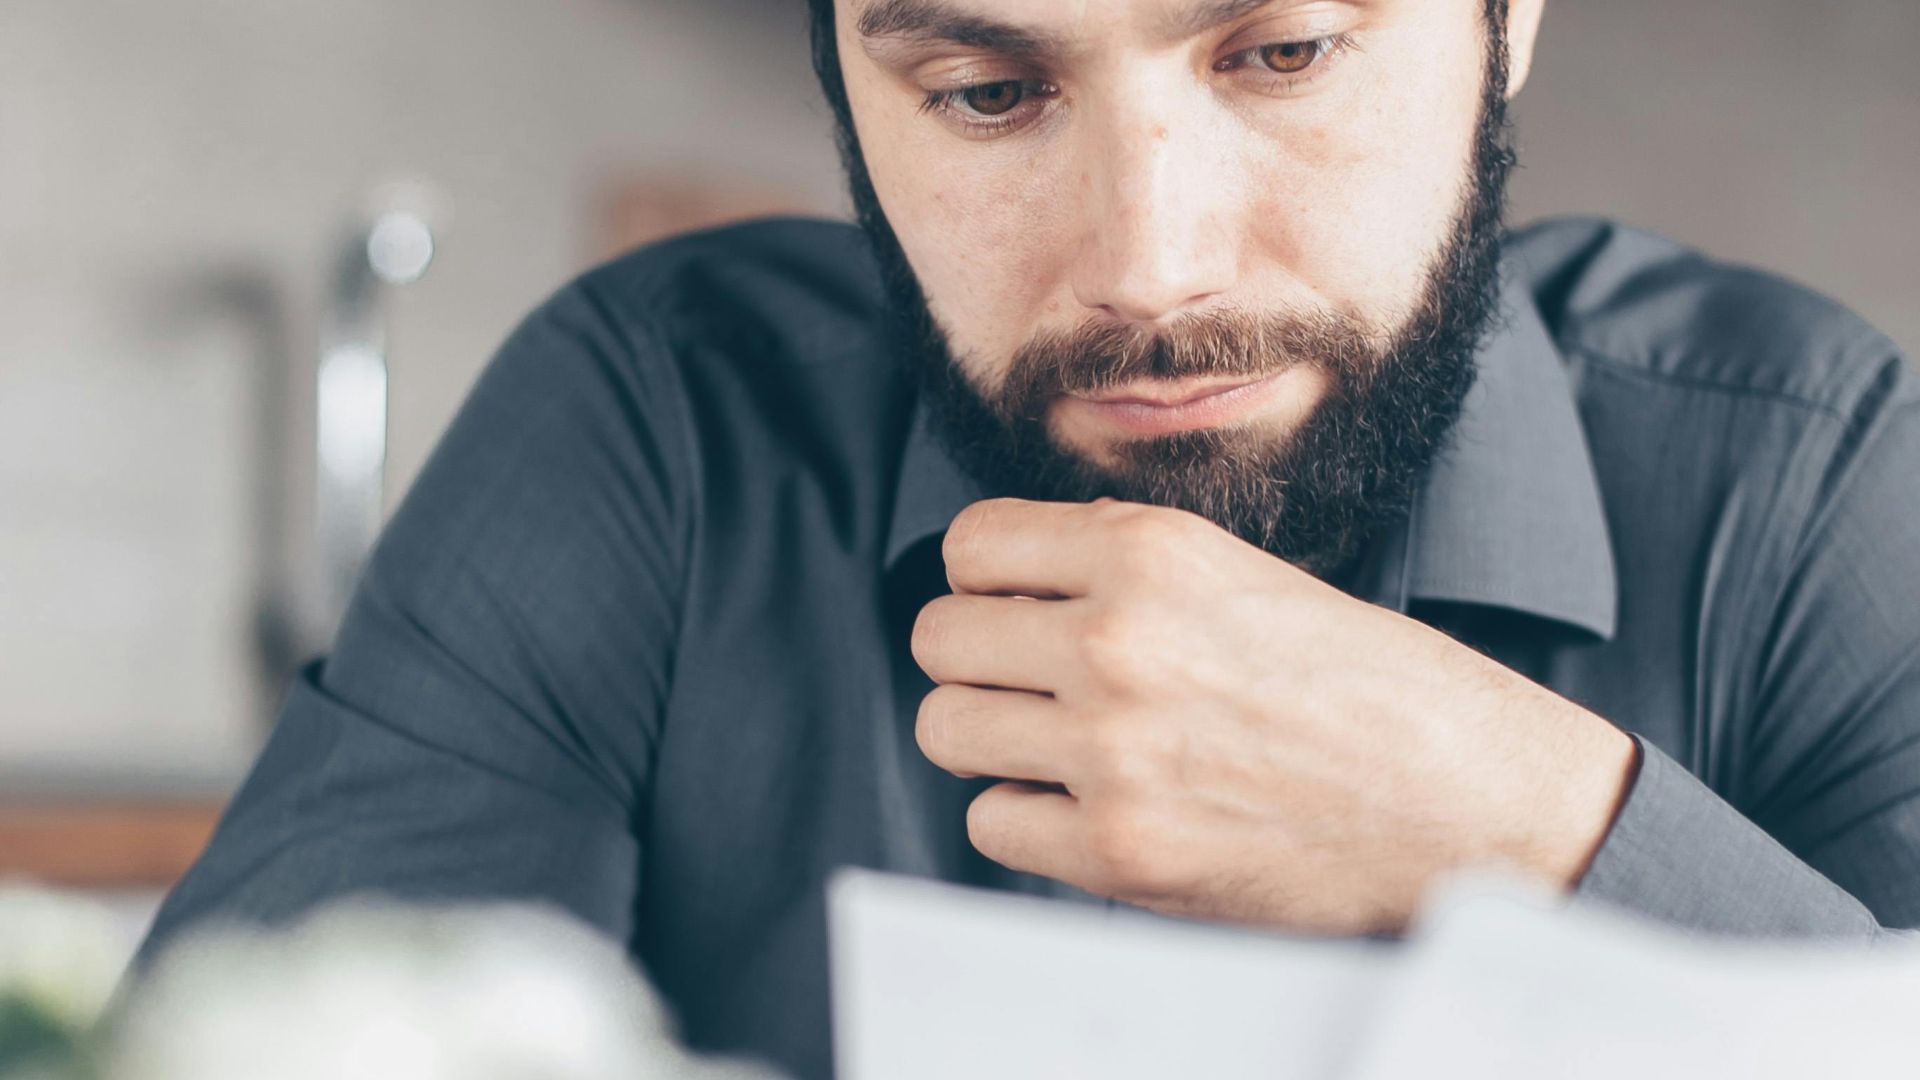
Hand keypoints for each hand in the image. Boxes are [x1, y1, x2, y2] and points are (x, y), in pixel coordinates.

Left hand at [910, 496, 1637, 934]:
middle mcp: (1118, 640)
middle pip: (938, 639)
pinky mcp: (1119, 849)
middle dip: (980, 664)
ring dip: (993, 742)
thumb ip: (1122, 563)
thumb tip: (1012, 573)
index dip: (985, 583)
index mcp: (1151, 553)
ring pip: (945, 728)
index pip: (969, 546)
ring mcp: (1112, 748)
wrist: (1467, 799)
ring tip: (1062, 749)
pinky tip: (1094, 809)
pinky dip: (1031, 822)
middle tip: (1036, 688)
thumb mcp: (1245, 574)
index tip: (1016, 611)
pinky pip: (991, 823)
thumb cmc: (1369, 687)